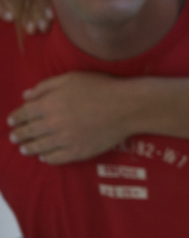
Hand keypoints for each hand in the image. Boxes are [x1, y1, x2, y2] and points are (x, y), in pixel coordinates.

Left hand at [8, 72, 132, 163]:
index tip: (12, 121)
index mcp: (49, 104)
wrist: (127, 106)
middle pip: (28, 132)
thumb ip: (46, 86)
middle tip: (14, 137)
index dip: (15, 118)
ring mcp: (65, 140)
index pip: (23, 114)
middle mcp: (52, 124)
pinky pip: (56, 158)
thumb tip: (26, 95)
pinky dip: (47, 158)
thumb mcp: (72, 78)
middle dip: (18, 134)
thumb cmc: (101, 88)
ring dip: (29, 148)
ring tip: (25, 149)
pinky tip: (44, 157)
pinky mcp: (77, 152)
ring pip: (39, 147)